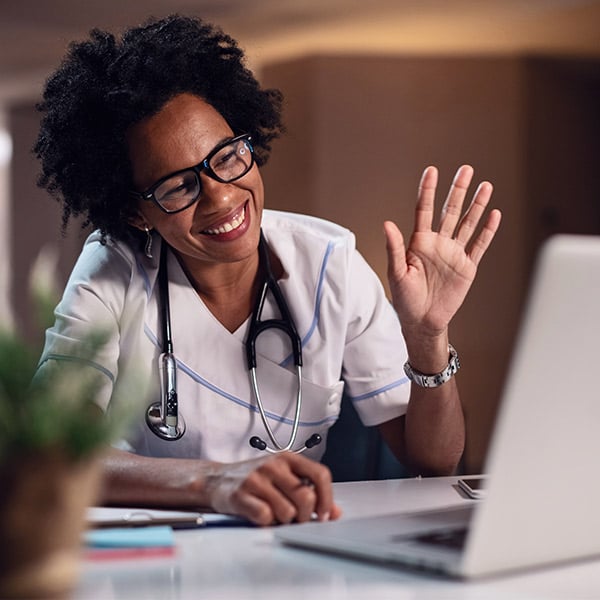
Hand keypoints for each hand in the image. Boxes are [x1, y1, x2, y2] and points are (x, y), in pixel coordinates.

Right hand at [204, 453, 341, 525]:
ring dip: (284, 520)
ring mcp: (257, 479)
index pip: (320, 474)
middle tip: (297, 518)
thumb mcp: (284, 477)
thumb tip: (334, 512)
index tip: (324, 514)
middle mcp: (274, 465)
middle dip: (305, 515)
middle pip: (306, 497)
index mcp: (288, 458)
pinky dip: (266, 522)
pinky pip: (265, 518)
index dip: (327, 498)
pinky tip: (260, 515)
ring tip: (275, 514)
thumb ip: (309, 490)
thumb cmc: (255, 479)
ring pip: (288, 512)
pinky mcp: (241, 495)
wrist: (217, 479)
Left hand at [384, 165, 500, 340]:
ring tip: (486, 185)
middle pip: (450, 211)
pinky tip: (494, 214)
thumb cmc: (405, 299)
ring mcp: (454, 253)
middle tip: (466, 169)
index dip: (428, 190)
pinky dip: (488, 231)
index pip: (424, 210)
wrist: (423, 321)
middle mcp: (438, 243)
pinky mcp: (467, 266)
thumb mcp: (396, 273)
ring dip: (476, 205)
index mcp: (419, 242)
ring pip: (467, 223)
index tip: (432, 170)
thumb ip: (394, 247)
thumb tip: (387, 224)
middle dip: (458, 190)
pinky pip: (480, 245)